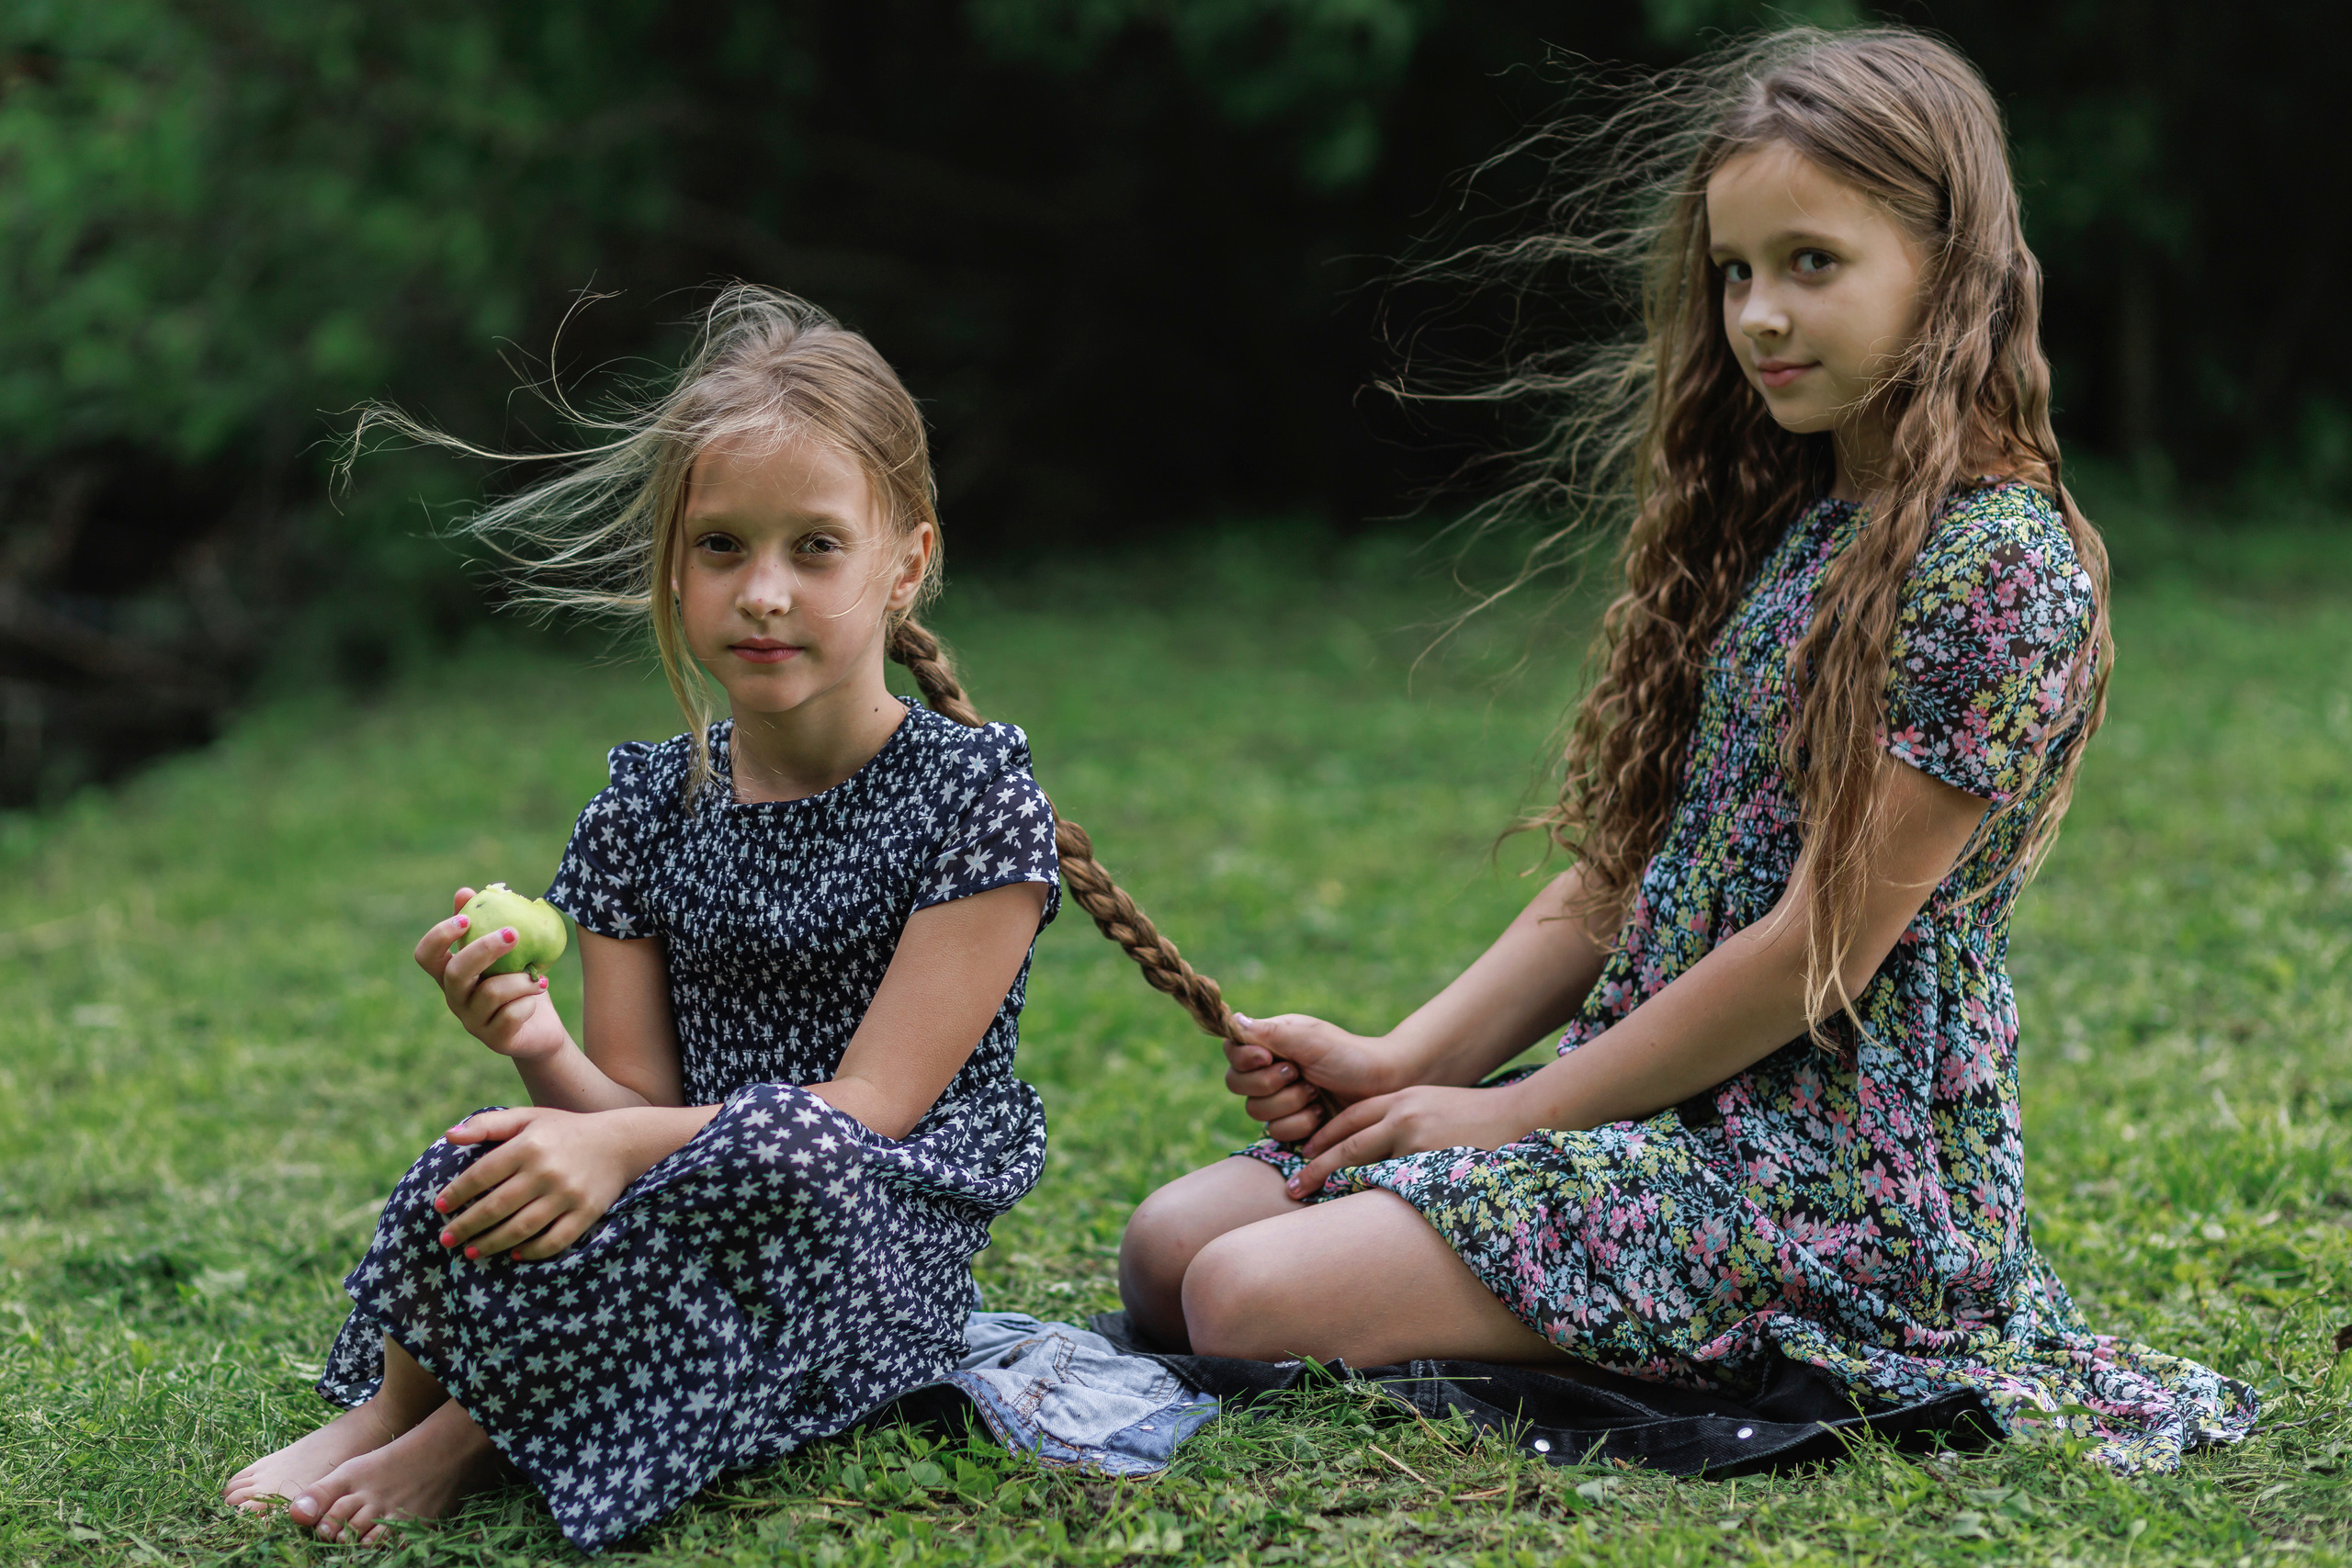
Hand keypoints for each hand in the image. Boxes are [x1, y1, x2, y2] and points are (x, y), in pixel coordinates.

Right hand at [414, 888, 566, 1061]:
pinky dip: (528, 1003)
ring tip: (540, 978)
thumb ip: (485, 923)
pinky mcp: (495, 1040)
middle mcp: (455, 999)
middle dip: (485, 949)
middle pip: (455, 973)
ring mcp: (472, 1022)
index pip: (425, 956)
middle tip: (514, 934)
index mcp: (451, 975)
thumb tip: (465, 891)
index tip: (466, 919)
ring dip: (521, 980)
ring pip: (490, 994)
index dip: (439, 937)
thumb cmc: (519, 982)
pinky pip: (510, 1016)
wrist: (541, 1028)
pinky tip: (537, 997)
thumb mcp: (505, 953)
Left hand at [432, 1106, 639, 1261]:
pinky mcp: (586, 1213)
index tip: (439, 1207)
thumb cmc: (564, 1130)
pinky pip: (553, 1241)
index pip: (482, 1174)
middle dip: (466, 1226)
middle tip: (446, 1239)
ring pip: (521, 1228)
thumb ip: (488, 1124)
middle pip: (496, 1206)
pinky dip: (531, 1251)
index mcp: (529, 1146)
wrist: (620, 1143)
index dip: (456, 1193)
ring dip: (491, 1244)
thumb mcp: (528, 1118)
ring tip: (470, 1252)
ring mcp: (568, 1194)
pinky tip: (513, 1254)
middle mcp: (546, 1171)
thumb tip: (448, 1136)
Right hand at [1225, 1013, 1403, 1142]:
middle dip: (1270, 1083)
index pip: (1232, 1051)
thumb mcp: (1312, 1040)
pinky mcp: (1293, 1125)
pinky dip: (1301, 1124)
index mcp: (1271, 1042)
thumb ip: (1271, 1033)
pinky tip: (1321, 1114)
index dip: (1244, 1058)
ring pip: (1256, 1111)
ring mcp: (1280, 1099)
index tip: (1267, 1057)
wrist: (1385, 1088)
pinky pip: (1277, 1132)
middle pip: (1236, 1084)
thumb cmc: (1351, 1056)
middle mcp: (1270, 1070)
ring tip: (1316, 1093)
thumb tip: (1236, 1019)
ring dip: (1290, 1103)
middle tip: (1299, 1075)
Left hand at [1284, 1080, 1539, 1198]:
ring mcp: (1416, 1138)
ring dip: (1335, 1183)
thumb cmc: (1478, 1117)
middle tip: (1293, 1189)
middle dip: (1316, 1166)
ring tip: (1310, 1204)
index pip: (1350, 1119)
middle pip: (1346, 1142)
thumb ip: (1403, 1123)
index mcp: (1401, 1100)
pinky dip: (1372, 1196)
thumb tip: (1377, 1149)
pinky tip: (1355, 1216)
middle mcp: (1403, 1114)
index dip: (1323, 1139)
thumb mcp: (1433, 1107)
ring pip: (1364, 1163)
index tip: (1303, 1156)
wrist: (1521, 1115)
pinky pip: (1394, 1183)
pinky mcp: (1431, 1159)